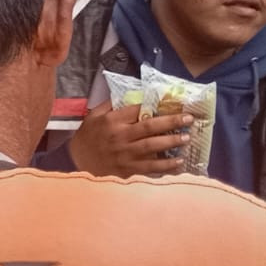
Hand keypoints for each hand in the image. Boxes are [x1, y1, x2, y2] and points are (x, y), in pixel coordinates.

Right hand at [67, 103, 190, 177]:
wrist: (77, 163)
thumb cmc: (87, 138)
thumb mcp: (93, 117)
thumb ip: (110, 105)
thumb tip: (131, 95)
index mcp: (111, 121)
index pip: (136, 110)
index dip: (155, 105)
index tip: (171, 103)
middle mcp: (119, 136)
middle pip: (149, 127)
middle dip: (171, 122)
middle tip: (188, 119)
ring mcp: (124, 154)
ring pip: (152, 146)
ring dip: (171, 142)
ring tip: (186, 137)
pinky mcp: (128, 170)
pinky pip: (150, 167)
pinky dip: (166, 165)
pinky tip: (179, 161)